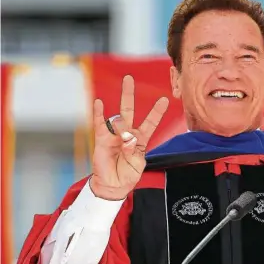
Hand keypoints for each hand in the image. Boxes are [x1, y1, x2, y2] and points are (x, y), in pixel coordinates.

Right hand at [90, 75, 168, 199]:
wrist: (113, 185)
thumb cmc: (128, 175)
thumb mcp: (137, 164)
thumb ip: (133, 151)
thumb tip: (126, 138)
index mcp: (140, 139)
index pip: (150, 122)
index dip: (156, 111)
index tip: (164, 99)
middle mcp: (127, 133)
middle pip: (128, 109)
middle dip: (128, 93)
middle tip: (129, 77)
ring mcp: (114, 135)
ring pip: (117, 119)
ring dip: (121, 126)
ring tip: (122, 138)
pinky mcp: (102, 139)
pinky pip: (99, 124)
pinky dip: (98, 113)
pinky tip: (98, 102)